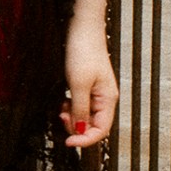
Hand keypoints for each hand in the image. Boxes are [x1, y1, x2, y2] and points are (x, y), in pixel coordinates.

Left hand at [61, 18, 117, 148]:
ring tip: (62, 107)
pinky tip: (64, 100)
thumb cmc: (84, 51)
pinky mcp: (86, 86)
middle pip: (92, 125)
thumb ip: (80, 110)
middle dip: (75, 126)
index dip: (85, 139)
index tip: (68, 142)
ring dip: (72, 116)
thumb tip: (80, 131)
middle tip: (62, 117)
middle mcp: (104, 98)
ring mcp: (95, 92)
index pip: (101, 130)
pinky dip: (71, 106)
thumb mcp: (78, 84)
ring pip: (84, 116)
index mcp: (108, 99)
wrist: (82, 28)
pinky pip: (79, 105)